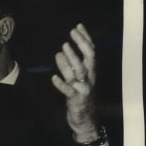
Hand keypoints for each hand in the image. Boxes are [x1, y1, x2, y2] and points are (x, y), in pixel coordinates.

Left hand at [50, 23, 99, 141]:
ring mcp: (83, 88)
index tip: (77, 27)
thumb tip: (64, 47)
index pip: (91, 50)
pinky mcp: (75, 99)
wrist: (84, 117)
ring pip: (77, 73)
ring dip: (68, 62)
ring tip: (59, 52)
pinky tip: (53, 78)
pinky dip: (61, 84)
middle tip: (67, 39)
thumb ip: (75, 64)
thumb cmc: (80, 94)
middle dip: (79, 47)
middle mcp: (89, 77)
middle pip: (88, 59)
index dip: (85, 38)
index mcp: (91, 70)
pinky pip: (68, 91)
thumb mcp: (79, 78)